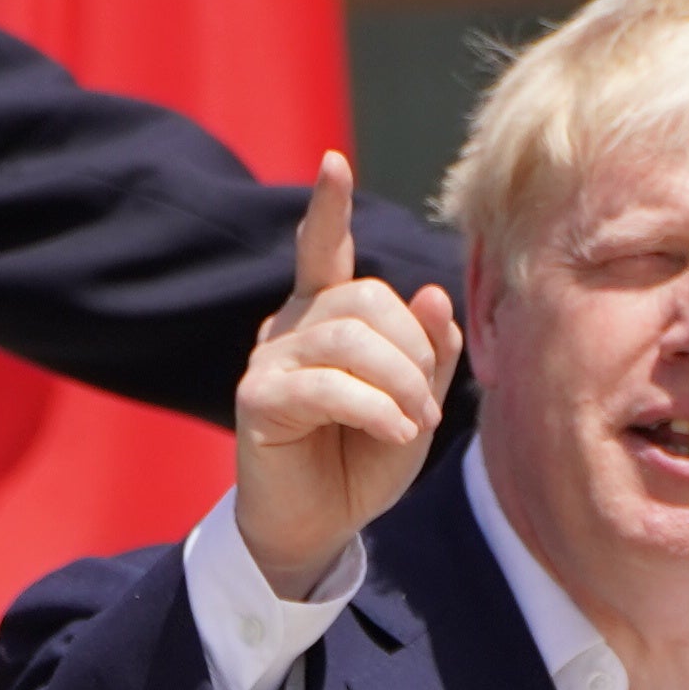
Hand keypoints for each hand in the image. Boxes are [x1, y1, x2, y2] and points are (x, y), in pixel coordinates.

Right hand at [235, 154, 462, 600]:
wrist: (317, 527)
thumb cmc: (362, 459)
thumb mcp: (413, 402)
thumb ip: (428, 352)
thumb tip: (431, 293)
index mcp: (324, 315)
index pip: (321, 248)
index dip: (328, 207)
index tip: (333, 162)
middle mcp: (291, 325)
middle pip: (366, 298)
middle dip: (413, 349)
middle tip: (426, 405)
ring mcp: (268, 359)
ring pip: (351, 338)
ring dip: (400, 383)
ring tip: (413, 424)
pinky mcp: (257, 399)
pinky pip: (327, 385)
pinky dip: (375, 408)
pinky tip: (395, 432)